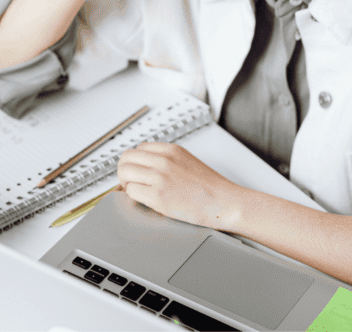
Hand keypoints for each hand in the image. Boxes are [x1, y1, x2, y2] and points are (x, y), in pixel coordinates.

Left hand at [116, 142, 245, 231]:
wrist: (226, 203)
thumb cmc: (211, 188)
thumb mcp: (186, 162)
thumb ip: (166, 160)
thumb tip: (144, 166)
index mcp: (171, 150)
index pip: (137, 149)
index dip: (134, 162)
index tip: (135, 171)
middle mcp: (163, 160)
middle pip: (126, 159)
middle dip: (124, 172)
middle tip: (130, 182)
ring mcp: (160, 177)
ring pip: (124, 174)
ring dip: (126, 184)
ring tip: (136, 191)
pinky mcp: (158, 196)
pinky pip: (131, 192)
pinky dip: (133, 197)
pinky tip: (144, 200)